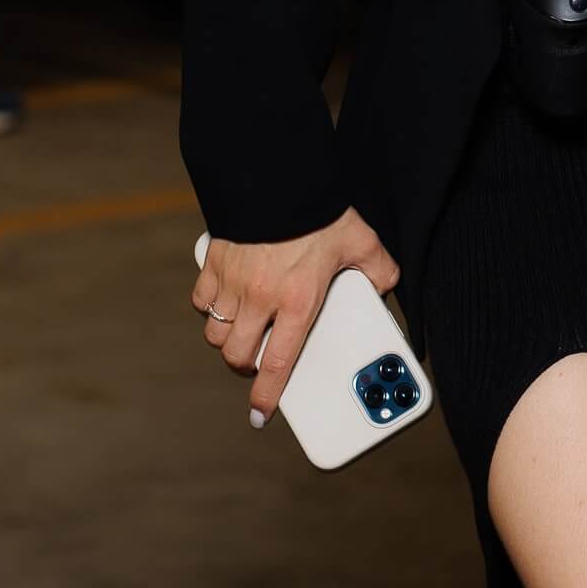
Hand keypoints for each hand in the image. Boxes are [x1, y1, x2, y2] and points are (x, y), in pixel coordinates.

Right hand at [193, 208, 398, 425]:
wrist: (278, 173)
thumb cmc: (320, 210)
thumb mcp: (361, 240)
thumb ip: (377, 269)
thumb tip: (384, 286)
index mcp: (297, 301)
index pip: (278, 363)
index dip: (266, 395)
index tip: (260, 414)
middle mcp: (260, 298)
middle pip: (236, 354)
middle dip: (245, 365)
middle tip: (258, 359)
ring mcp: (232, 281)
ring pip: (215, 332)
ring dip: (227, 338)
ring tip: (244, 330)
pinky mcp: (214, 262)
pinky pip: (201, 299)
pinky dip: (210, 306)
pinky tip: (227, 299)